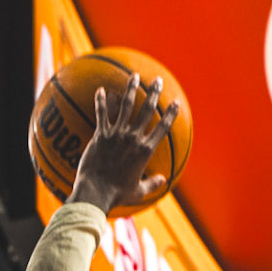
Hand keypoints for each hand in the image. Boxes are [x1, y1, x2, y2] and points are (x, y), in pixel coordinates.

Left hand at [71, 76, 179, 216]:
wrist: (95, 193)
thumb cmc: (117, 195)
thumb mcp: (138, 192)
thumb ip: (152, 184)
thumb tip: (163, 180)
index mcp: (144, 151)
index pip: (162, 128)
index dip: (170, 114)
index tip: (176, 103)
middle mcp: (133, 139)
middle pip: (147, 110)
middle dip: (154, 93)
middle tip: (158, 81)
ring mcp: (116, 135)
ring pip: (126, 106)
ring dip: (131, 89)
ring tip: (134, 76)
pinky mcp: (101, 135)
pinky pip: (101, 114)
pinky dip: (101, 101)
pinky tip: (101, 90)